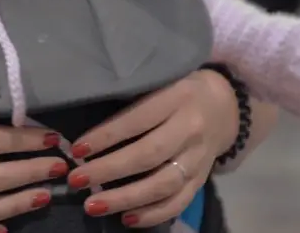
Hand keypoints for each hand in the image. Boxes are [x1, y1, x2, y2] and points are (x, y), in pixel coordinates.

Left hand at [63, 70, 237, 227]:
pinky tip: (126, 218)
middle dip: (109, 170)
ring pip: (163, 184)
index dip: (106, 136)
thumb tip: (88, 128)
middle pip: (149, 155)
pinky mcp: (202, 179)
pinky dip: (152, 214)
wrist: (223, 106)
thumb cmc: (176, 90)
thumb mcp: (159, 80)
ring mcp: (199, 157)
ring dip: (126, 198)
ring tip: (93, 205)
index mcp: (177, 96)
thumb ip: (132, 98)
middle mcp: (191, 128)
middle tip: (77, 181)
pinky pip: (179, 202)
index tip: (76, 149)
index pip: (138, 119)